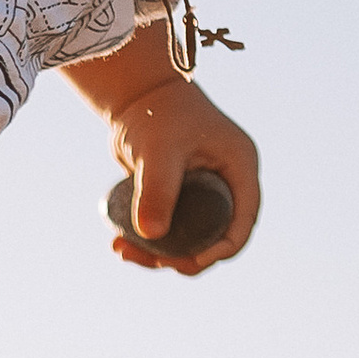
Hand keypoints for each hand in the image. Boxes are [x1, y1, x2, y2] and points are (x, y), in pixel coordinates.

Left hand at [109, 76, 259, 271]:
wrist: (138, 95)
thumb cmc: (157, 112)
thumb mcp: (159, 150)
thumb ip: (158, 189)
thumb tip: (149, 236)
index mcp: (238, 169)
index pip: (242, 222)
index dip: (220, 249)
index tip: (188, 262)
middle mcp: (226, 183)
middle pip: (215, 237)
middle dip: (183, 257)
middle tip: (148, 261)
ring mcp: (204, 191)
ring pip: (188, 239)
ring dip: (157, 254)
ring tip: (120, 250)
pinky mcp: (181, 197)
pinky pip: (169, 229)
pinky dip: (146, 241)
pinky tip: (117, 240)